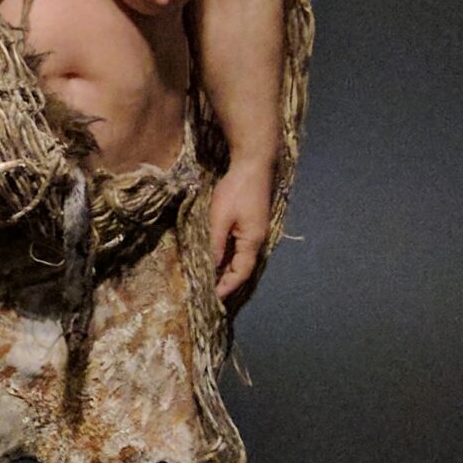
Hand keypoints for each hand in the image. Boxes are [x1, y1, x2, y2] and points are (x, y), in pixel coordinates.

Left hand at [208, 163, 273, 303]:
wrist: (252, 165)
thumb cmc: (236, 190)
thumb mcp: (220, 218)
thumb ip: (215, 243)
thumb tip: (211, 267)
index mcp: (252, 242)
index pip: (240, 273)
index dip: (226, 286)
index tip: (212, 298)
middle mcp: (256, 240)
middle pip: (240, 268)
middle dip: (224, 280)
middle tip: (205, 291)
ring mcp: (254, 232)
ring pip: (239, 258)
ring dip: (224, 268)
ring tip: (207, 278)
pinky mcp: (249, 224)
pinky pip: (238, 246)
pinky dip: (226, 255)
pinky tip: (213, 257)